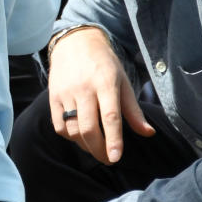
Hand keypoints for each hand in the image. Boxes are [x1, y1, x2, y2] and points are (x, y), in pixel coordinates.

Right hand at [49, 27, 154, 163]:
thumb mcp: (123, 82)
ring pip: (73, 130)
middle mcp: (84, 88)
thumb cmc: (105, 65)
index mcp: (106, 83)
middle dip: (99, 150)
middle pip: (89, 128)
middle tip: (109, 159)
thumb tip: (149, 133)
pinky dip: (71, 137)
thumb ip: (134, 111)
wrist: (76, 42)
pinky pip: (60, 126)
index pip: (110, 117)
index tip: (116, 158)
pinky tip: (80, 136)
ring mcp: (66, 92)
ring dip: (85, 145)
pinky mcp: (53, 96)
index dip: (113, 140)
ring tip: (97, 147)